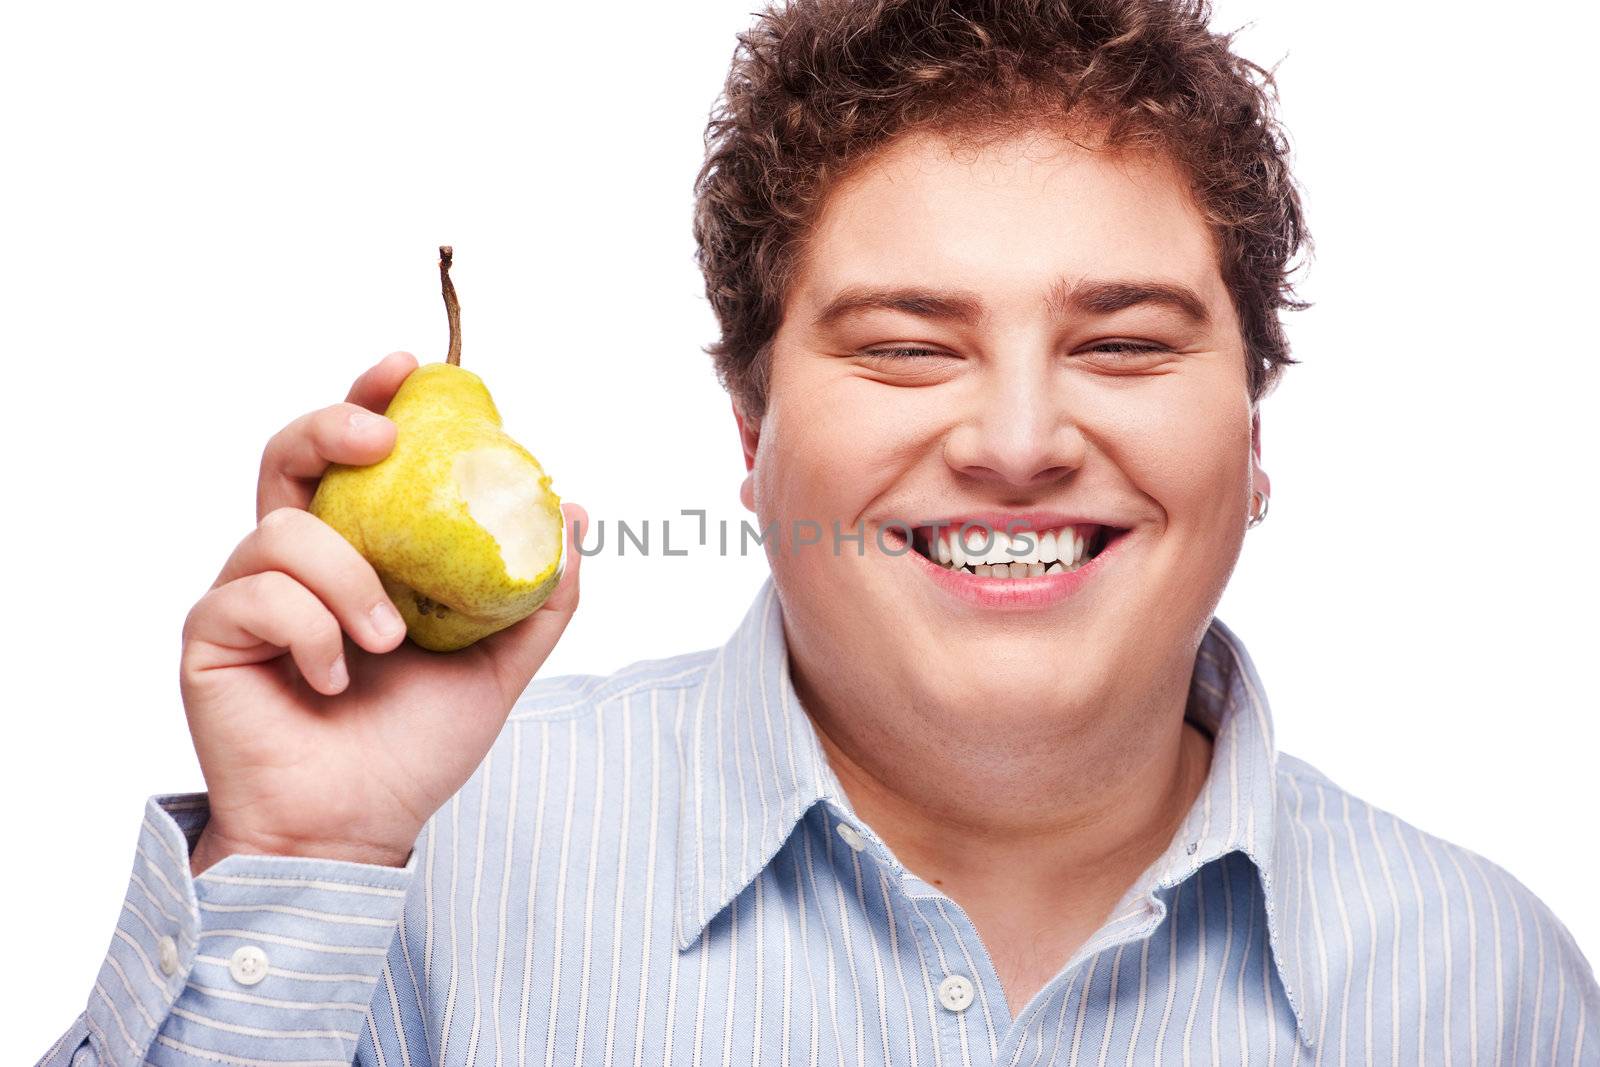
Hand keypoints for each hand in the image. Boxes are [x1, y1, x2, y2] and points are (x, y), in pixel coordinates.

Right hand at [180, 350, 584, 874]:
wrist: (358, 828)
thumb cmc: (415, 748)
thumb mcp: (499, 665)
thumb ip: (538, 595)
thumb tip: (573, 511)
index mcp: (359, 553)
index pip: (355, 457)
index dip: (372, 401)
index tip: (410, 369)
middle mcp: (297, 562)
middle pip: (289, 456)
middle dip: (331, 425)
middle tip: (381, 437)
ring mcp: (249, 595)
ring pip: (281, 529)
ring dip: (347, 578)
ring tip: (387, 642)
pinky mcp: (212, 635)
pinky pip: (258, 596)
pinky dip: (311, 632)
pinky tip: (336, 681)